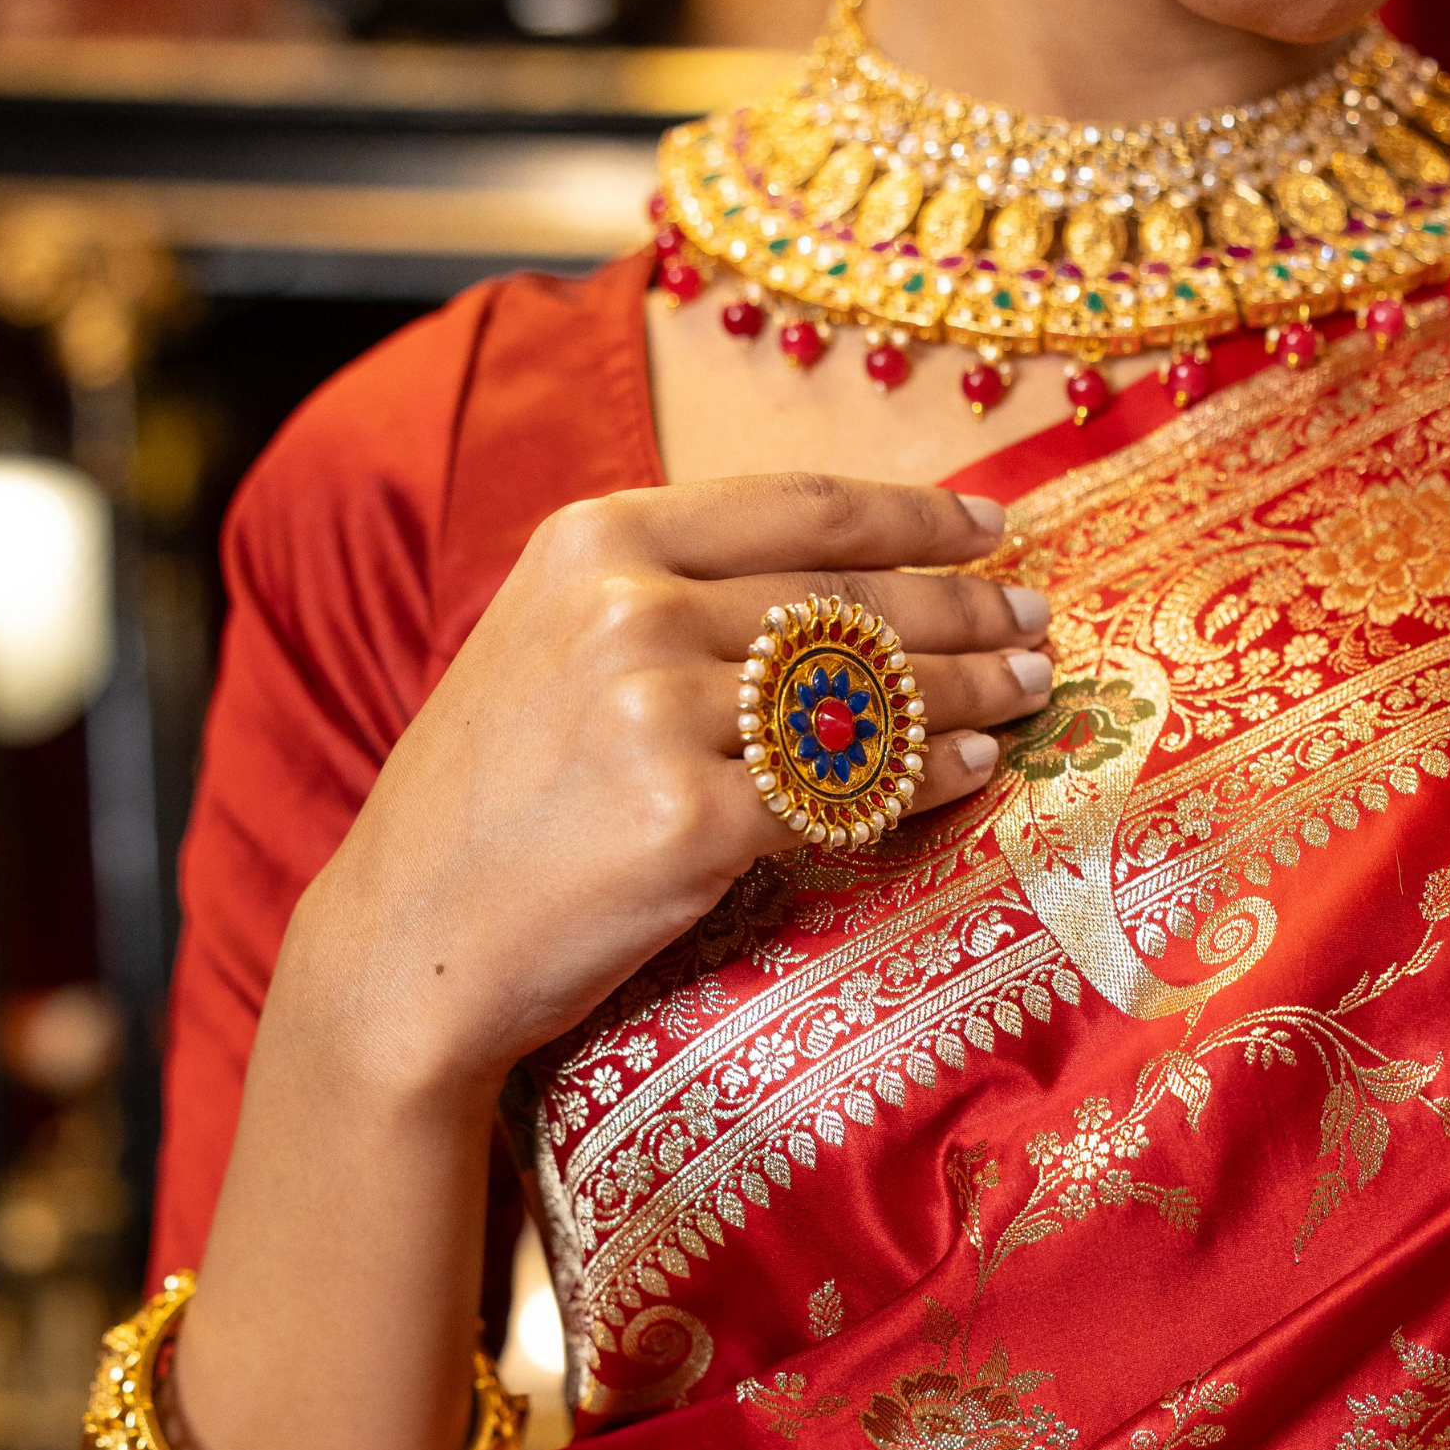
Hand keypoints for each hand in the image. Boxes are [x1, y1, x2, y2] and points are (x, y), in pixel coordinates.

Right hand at [293, 475, 1052, 1097]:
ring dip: (970, 690)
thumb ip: (666, 597)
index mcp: (595, 540)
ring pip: (860, 693)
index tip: (994, 525)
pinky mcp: (690, 822)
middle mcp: (628, 609)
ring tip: (1032, 689)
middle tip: (1040, 619)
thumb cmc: (491, 808)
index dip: (917, 515)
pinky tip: (977, 772)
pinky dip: (928, 781)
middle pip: (848, 600)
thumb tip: (830, 589)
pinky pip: (846, 794)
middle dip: (965, 609)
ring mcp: (658, 715)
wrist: (409, 941)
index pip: (800, 507)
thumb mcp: (549, 647)